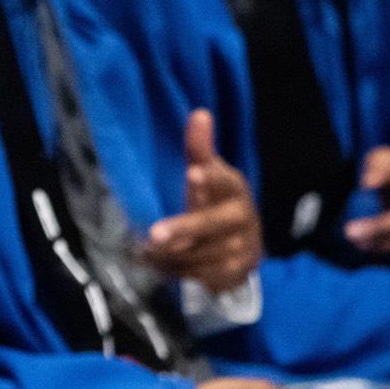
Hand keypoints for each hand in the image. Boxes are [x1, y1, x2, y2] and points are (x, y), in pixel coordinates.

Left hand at [139, 110, 262, 292]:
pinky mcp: (234, 273)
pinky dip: (177, 271)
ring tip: (144, 250)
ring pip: (201, 254)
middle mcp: (241, 218)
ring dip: (171, 254)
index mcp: (234, 188)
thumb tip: (199, 113)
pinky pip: (200, 276)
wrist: (244, 244)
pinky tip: (160, 265)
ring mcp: (240, 248)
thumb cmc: (216, 200)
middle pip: (211, 224)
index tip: (192, 174)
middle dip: (183, 229)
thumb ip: (200, 149)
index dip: (210, 179)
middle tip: (153, 236)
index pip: (225, 181)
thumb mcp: (209, 173)